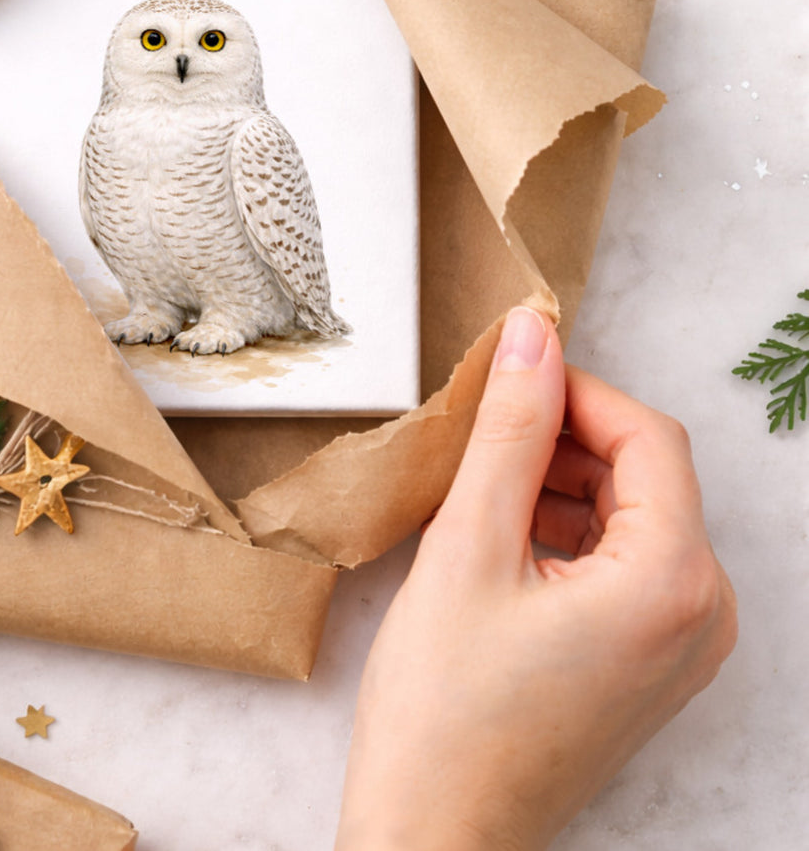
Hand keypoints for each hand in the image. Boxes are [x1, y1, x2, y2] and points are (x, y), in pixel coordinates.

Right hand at [336, 306, 737, 850]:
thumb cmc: (444, 710)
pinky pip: (623, 566)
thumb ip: (508, 431)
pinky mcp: (649, 665)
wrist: (435, 835)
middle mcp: (702, 616)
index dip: (575, 391)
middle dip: (562, 441)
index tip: (505, 376)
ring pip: (629, 517)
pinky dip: (565, 535)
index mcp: (673, 582)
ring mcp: (681, 647)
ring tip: (476, 494)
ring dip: (558, 486)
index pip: (647, 436)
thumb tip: (532, 337)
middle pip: (644, 475)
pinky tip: (497, 543)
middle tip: (477, 439)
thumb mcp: (468, 547)